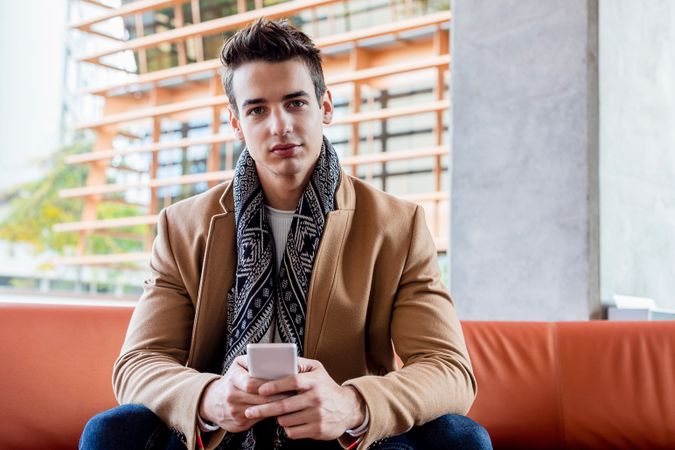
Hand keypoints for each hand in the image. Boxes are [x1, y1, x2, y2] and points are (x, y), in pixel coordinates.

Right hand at [198, 355, 290, 432]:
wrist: (211, 402)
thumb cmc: (232, 379)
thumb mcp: (237, 365)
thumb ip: (251, 360)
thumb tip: (272, 359)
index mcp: (233, 378)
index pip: (252, 383)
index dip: (269, 385)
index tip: (284, 383)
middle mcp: (231, 396)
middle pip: (260, 398)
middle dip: (278, 396)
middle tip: (293, 392)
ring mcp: (234, 411)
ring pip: (261, 410)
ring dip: (277, 406)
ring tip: (290, 400)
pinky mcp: (238, 424)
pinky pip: (258, 420)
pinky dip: (270, 415)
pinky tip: (279, 410)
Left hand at [244, 357, 365, 439]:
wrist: (348, 408)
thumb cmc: (327, 387)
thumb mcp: (317, 369)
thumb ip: (300, 364)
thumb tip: (280, 360)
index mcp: (314, 381)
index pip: (292, 381)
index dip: (274, 386)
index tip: (260, 390)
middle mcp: (316, 398)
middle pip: (284, 405)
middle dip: (263, 409)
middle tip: (250, 411)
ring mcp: (317, 416)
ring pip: (286, 420)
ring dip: (277, 418)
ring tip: (276, 413)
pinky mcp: (317, 430)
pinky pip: (293, 432)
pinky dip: (287, 428)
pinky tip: (289, 422)